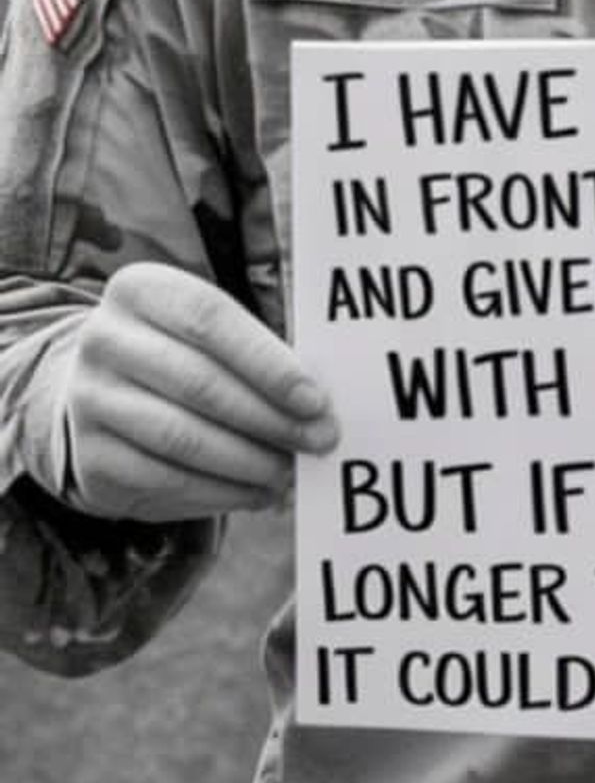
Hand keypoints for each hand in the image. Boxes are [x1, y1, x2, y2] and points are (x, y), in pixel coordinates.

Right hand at [59, 264, 339, 521]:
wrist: (98, 391)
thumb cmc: (180, 354)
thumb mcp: (209, 334)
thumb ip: (257, 356)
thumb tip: (317, 408)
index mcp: (140, 290)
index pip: (211, 319)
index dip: (268, 362)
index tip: (316, 399)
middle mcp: (104, 340)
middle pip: (199, 382)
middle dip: (270, 418)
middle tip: (318, 440)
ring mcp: (90, 400)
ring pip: (181, 437)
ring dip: (248, 461)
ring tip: (290, 471)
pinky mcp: (89, 457)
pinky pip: (163, 480)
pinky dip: (220, 492)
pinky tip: (256, 492)